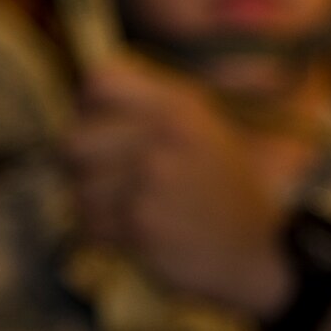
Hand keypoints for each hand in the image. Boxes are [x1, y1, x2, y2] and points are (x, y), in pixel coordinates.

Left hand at [62, 56, 316, 316]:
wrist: (257, 246)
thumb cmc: (221, 186)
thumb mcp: (201, 128)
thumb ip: (150, 104)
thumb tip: (85, 94)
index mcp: (177, 107)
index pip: (98, 83)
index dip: (90, 108)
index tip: (102, 127)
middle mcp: (161, 137)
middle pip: (74, 142)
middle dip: (81, 167)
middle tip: (105, 179)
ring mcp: (150, 182)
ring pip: (79, 190)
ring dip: (94, 206)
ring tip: (125, 210)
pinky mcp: (141, 226)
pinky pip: (90, 226)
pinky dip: (103, 234)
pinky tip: (132, 232)